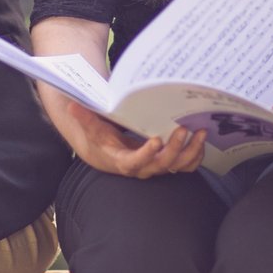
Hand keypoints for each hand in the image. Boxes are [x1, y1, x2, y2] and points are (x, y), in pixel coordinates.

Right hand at [39, 90, 206, 178]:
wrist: (106, 153)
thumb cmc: (100, 139)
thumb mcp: (91, 127)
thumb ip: (84, 117)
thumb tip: (71, 105)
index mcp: (123, 161)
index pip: (135, 163)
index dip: (146, 155)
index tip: (155, 140)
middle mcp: (142, 168)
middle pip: (161, 164)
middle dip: (175, 149)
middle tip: (183, 130)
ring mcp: (156, 167)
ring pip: (177, 166)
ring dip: (191, 152)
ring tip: (201, 133)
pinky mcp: (166, 163)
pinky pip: (185, 165)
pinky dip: (195, 155)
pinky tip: (201, 140)